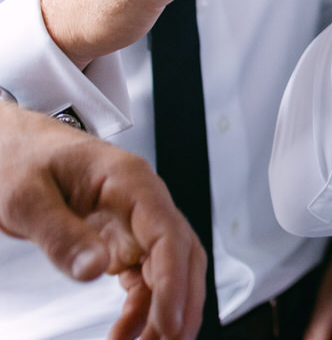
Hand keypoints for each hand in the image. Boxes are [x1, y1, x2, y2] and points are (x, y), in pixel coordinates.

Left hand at [0, 104, 204, 339]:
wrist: (10, 143)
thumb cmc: (20, 157)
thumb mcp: (26, 195)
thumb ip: (60, 233)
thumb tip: (96, 270)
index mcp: (128, 180)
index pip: (167, 232)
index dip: (174, 280)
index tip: (170, 321)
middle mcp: (141, 201)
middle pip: (182, 253)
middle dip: (182, 301)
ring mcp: (134, 222)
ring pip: (169, 268)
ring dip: (167, 308)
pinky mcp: (121, 239)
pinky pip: (144, 276)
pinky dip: (142, 307)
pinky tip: (128, 333)